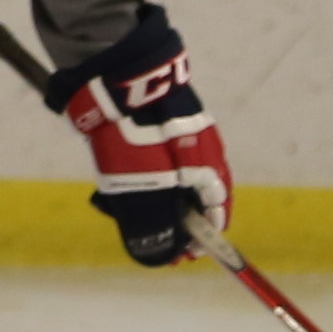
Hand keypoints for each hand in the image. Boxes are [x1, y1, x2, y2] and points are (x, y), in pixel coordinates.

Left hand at [38, 9, 230, 268]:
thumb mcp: (139, 190)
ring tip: (130, 207)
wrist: (116, 75)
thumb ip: (152, 226)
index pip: (216, 211)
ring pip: (177, 174)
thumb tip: (158, 256)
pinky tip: (121, 177)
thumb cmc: (134, 135)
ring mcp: (186, 129)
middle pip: (198, 194)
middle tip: (153, 235)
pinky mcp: (164, 118)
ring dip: (158, 195)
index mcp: (208, 167)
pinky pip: (161, 154)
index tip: (183, 254)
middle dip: (177, 218)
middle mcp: (206, 147)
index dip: (201, 237)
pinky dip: (147, 172)